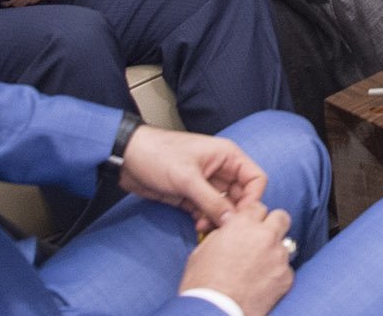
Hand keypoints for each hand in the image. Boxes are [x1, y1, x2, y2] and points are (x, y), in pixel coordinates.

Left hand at [117, 124, 268, 232]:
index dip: (252, 199)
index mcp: (227, 156)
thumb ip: (212, 201)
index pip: (255, 179)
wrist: (127, 158)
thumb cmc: (156, 154)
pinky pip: (207, 211)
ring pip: (224, 207)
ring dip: (218, 219)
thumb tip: (232, 221)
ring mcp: (206, 183)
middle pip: (241, 196)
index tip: (242, 217)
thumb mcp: (187, 179)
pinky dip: (205, 219)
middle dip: (233, 213)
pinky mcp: (192, 195)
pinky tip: (196, 224)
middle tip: (223, 228)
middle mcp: (221, 169)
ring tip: (204, 226)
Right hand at [178, 199, 294, 315]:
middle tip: (262, 239)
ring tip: (260, 267)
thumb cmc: (203, 283)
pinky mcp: (286, 277)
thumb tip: (229, 231)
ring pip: (285, 244)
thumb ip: (222, 234)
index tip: (249, 226)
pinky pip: (287, 269)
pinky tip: (264, 283)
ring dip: (275, 251)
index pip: (258, 207)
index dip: (253, 217)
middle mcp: (264, 236)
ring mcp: (278, 256)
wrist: (215, 312)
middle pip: (281, 217)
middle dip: (273, 225)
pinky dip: (278, 274)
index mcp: (242, 224)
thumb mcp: (203, 249)